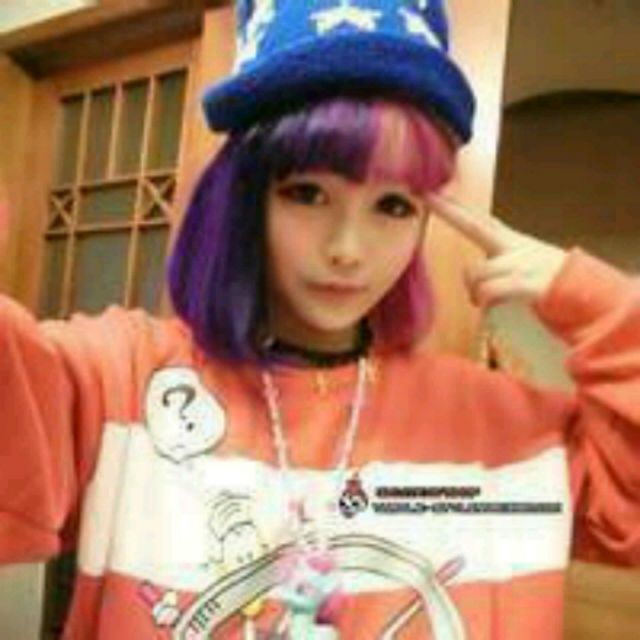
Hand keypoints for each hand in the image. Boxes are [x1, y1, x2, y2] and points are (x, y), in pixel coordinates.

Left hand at [427, 192, 567, 309]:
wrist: (585, 294)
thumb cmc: (549, 281)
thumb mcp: (523, 263)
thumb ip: (499, 260)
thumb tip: (475, 269)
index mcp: (511, 242)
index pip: (478, 221)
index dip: (454, 209)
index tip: (430, 193)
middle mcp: (514, 247)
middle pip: (476, 226)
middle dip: (450, 211)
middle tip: (427, 196)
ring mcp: (520, 262)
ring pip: (477, 272)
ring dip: (474, 290)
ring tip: (481, 300)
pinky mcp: (524, 282)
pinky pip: (490, 291)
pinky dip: (485, 300)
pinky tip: (488, 305)